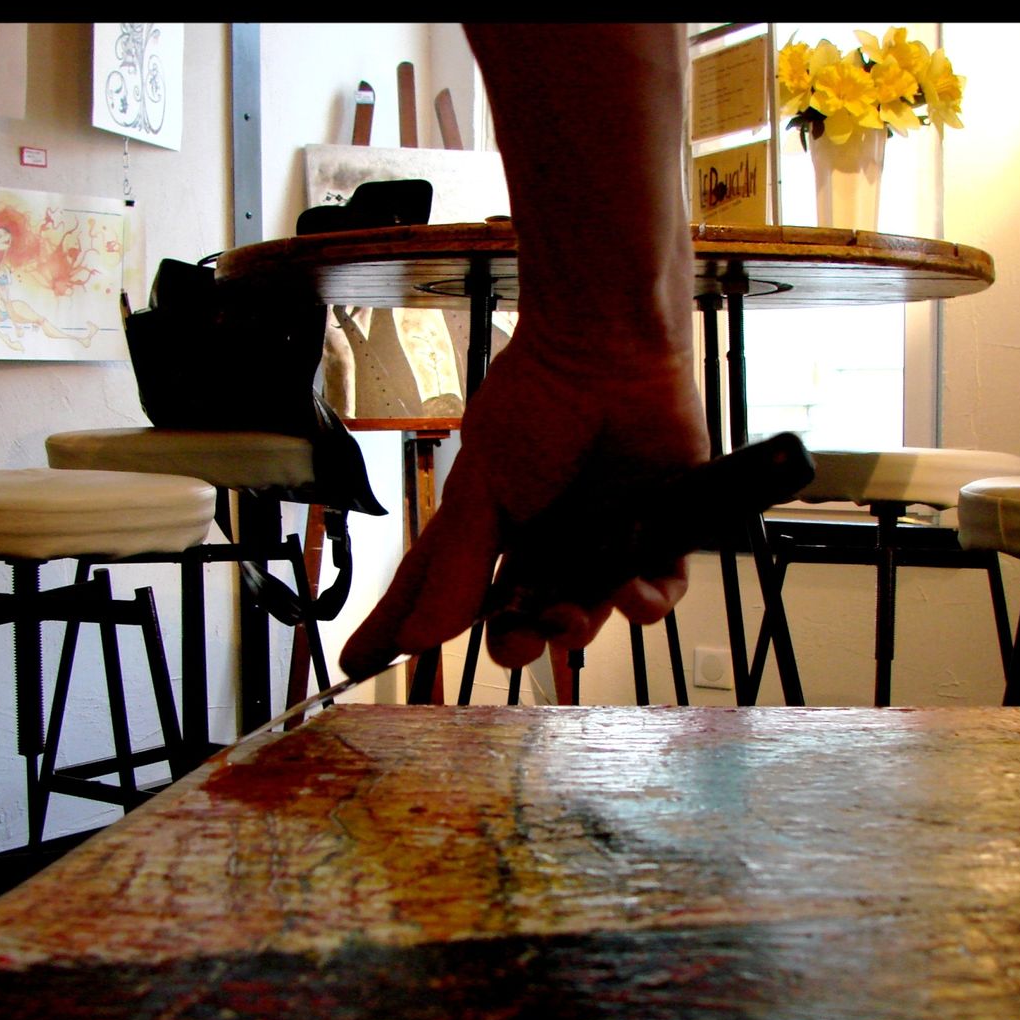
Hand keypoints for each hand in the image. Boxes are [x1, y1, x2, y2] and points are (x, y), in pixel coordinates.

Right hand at [339, 337, 707, 678]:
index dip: (405, 630)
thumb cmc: (535, 406)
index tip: (360, 665)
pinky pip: (656, 590)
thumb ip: (455, 568)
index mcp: (492, 531)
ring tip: (572, 613)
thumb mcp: (480, 491)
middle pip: (525, 620)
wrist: (606, 354)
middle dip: (521, 643)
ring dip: (578, 626)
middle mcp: (544, 544)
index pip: (440, 593)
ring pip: (590, 614)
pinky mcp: (658, 531)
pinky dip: (645, 601)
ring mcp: (602, 540)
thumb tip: (415, 640)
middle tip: (521, 639)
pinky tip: (630, 591)